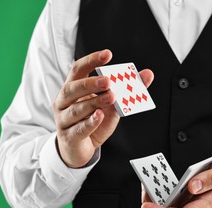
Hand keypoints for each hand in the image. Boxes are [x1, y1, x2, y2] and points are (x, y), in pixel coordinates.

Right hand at [53, 49, 153, 167]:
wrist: (82, 149)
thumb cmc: (94, 122)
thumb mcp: (112, 104)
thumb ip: (126, 89)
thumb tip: (147, 74)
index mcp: (73, 89)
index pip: (78, 69)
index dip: (92, 61)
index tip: (108, 55)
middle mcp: (64, 102)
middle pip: (73, 88)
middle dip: (91, 83)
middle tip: (108, 81)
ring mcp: (64, 120)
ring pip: (76, 109)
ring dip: (94, 102)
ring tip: (111, 97)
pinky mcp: (69, 136)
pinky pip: (79, 128)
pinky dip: (90, 122)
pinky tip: (100, 116)